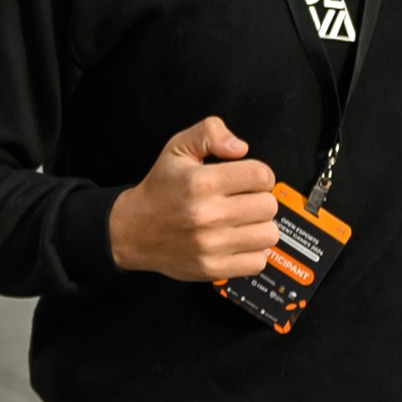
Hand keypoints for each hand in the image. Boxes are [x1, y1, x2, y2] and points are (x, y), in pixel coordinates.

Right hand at [108, 115, 279, 281]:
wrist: (132, 231)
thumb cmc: (160, 189)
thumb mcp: (177, 148)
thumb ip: (210, 133)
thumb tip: (240, 147)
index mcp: (201, 182)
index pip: (262, 176)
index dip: (259, 175)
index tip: (248, 180)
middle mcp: (207, 214)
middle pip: (268, 206)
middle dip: (260, 200)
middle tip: (243, 201)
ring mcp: (210, 245)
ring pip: (268, 234)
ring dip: (259, 227)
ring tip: (242, 222)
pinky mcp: (212, 268)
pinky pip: (258, 262)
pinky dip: (253, 252)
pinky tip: (237, 241)